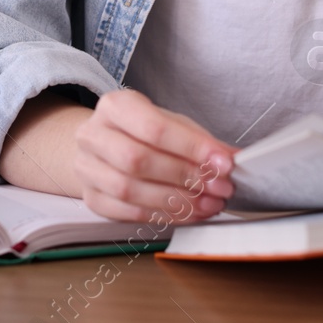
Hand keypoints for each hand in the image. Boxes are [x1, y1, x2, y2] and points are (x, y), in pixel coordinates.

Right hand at [72, 89, 235, 223]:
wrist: (104, 145)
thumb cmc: (142, 132)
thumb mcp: (172, 124)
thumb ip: (200, 141)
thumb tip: (235, 159)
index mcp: (115, 106)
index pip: (153, 127)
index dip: (191, 147)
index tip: (223, 163)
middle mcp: (93, 135)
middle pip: (137, 160)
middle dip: (184, 176)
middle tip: (219, 187)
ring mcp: (87, 168)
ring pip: (129, 189)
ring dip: (176, 201)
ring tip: (208, 204)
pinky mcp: (91, 198)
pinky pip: (126, 213)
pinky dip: (163, 215)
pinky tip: (188, 214)